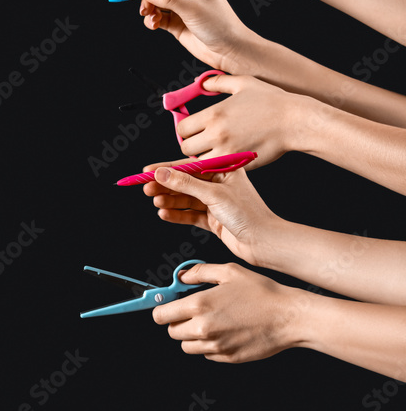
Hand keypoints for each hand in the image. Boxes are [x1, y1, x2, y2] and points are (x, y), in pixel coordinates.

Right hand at [135, 0, 258, 74]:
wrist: (229, 51)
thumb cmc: (220, 26)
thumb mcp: (193, 9)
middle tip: (143, 6)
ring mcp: (181, 6)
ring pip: (156, 1)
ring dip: (148, 8)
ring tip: (150, 18)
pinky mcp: (175, 21)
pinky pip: (157, 16)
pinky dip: (152, 20)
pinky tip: (154, 25)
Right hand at [140, 165, 284, 266]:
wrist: (264, 243)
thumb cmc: (250, 215)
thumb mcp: (214, 195)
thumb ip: (186, 184)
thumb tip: (162, 174)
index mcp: (223, 170)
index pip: (188, 166)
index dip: (166, 169)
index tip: (146, 171)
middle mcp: (218, 184)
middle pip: (184, 183)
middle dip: (164, 186)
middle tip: (146, 189)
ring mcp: (215, 202)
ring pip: (185, 199)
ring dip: (169, 201)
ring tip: (156, 202)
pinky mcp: (213, 219)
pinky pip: (189, 214)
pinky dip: (176, 214)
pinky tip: (165, 214)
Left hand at [153, 262, 299, 362]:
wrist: (289, 317)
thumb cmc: (262, 292)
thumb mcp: (228, 271)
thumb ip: (199, 272)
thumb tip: (181, 276)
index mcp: (199, 305)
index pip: (161, 315)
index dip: (161, 310)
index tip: (165, 307)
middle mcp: (204, 328)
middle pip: (172, 332)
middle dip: (177, 321)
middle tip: (191, 312)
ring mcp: (216, 345)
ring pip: (187, 346)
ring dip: (191, 335)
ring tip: (209, 322)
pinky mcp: (228, 357)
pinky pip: (206, 354)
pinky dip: (209, 345)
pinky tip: (224, 331)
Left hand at [174, 74, 303, 165]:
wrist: (295, 122)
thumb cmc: (272, 101)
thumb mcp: (243, 83)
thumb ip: (218, 82)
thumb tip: (201, 83)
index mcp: (213, 114)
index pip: (182, 129)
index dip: (185, 129)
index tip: (193, 128)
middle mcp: (217, 135)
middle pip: (186, 148)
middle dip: (191, 144)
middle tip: (201, 140)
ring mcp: (228, 152)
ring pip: (200, 162)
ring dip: (203, 157)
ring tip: (213, 149)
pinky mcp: (240, 164)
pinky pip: (218, 169)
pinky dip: (218, 165)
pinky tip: (226, 156)